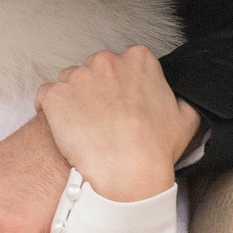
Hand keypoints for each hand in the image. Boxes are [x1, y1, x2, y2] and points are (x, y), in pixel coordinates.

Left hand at [37, 46, 197, 202]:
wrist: (125, 172)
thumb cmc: (155, 149)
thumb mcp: (186, 117)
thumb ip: (180, 98)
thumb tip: (177, 98)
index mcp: (139, 60)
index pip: (124, 61)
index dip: (121, 83)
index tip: (121, 102)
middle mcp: (107, 61)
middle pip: (94, 68)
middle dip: (96, 88)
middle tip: (101, 117)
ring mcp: (78, 76)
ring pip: (69, 80)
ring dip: (73, 98)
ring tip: (82, 127)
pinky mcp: (55, 95)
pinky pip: (46, 95)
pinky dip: (49, 109)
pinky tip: (61, 128)